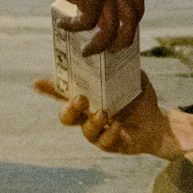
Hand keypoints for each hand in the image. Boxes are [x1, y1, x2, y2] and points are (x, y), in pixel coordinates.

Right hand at [34, 72, 192, 156]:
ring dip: (93, 122)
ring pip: (84, 130)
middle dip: (69, 108)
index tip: (36, 82)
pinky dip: (109, 133)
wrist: (156, 122)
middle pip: (66, 115)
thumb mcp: (132, 76)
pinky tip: (117, 126)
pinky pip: (103, 142)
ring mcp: (97, 130)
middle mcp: (87, 114)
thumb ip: (120, 66)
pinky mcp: (109, 144)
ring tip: (105, 113)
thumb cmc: (138, 96)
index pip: (64, 91)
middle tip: (80, 99)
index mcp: (88, 95)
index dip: (48, 88)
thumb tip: (113, 49)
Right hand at [49, 0, 143, 53]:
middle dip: (125, 37)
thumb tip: (97, 19)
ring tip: (87, 51)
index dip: (134, 14)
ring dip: (100, 44)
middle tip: (113, 49)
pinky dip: (75, 28)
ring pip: (112, 27)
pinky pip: (87, 23)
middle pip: (132, 17)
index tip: (124, 27)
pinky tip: (63, 26)